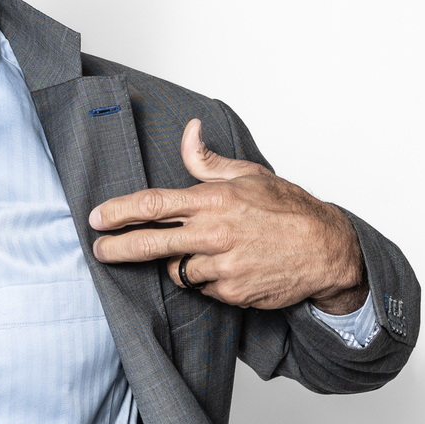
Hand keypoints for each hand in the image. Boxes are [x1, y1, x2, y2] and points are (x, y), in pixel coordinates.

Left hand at [88, 119, 367, 312]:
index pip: (153, 204)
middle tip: (99, 250)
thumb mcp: (250, 175)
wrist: (327, 250)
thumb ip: (208, 160)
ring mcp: (222, 266)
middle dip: (117, 248)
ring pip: (177, 270)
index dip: (118, 212)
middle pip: (150, 244)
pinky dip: (207, 279)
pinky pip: (202, 288)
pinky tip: (229, 267)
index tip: (97, 218)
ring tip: (207, 252)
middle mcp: (214, 234)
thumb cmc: (289, 210)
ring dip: (179, 263)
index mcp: (214, 200)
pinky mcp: (231, 292)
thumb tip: (188, 131)